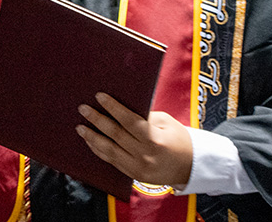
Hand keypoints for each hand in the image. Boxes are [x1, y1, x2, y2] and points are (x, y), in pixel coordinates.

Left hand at [76, 93, 192, 186]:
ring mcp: (138, 167)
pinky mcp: (133, 175)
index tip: (99, 96)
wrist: (191, 167)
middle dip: (97, 119)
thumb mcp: (166, 123)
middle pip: (115, 134)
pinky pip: (112, 161)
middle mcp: (145, 154)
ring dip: (92, 137)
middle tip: (83, 108)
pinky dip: (99, 150)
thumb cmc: (179, 139)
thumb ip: (145, 117)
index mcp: (154, 139)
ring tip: (80, 127)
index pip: (128, 120)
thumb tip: (120, 107)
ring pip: (109, 150)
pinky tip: (90, 141)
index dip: (113, 107)